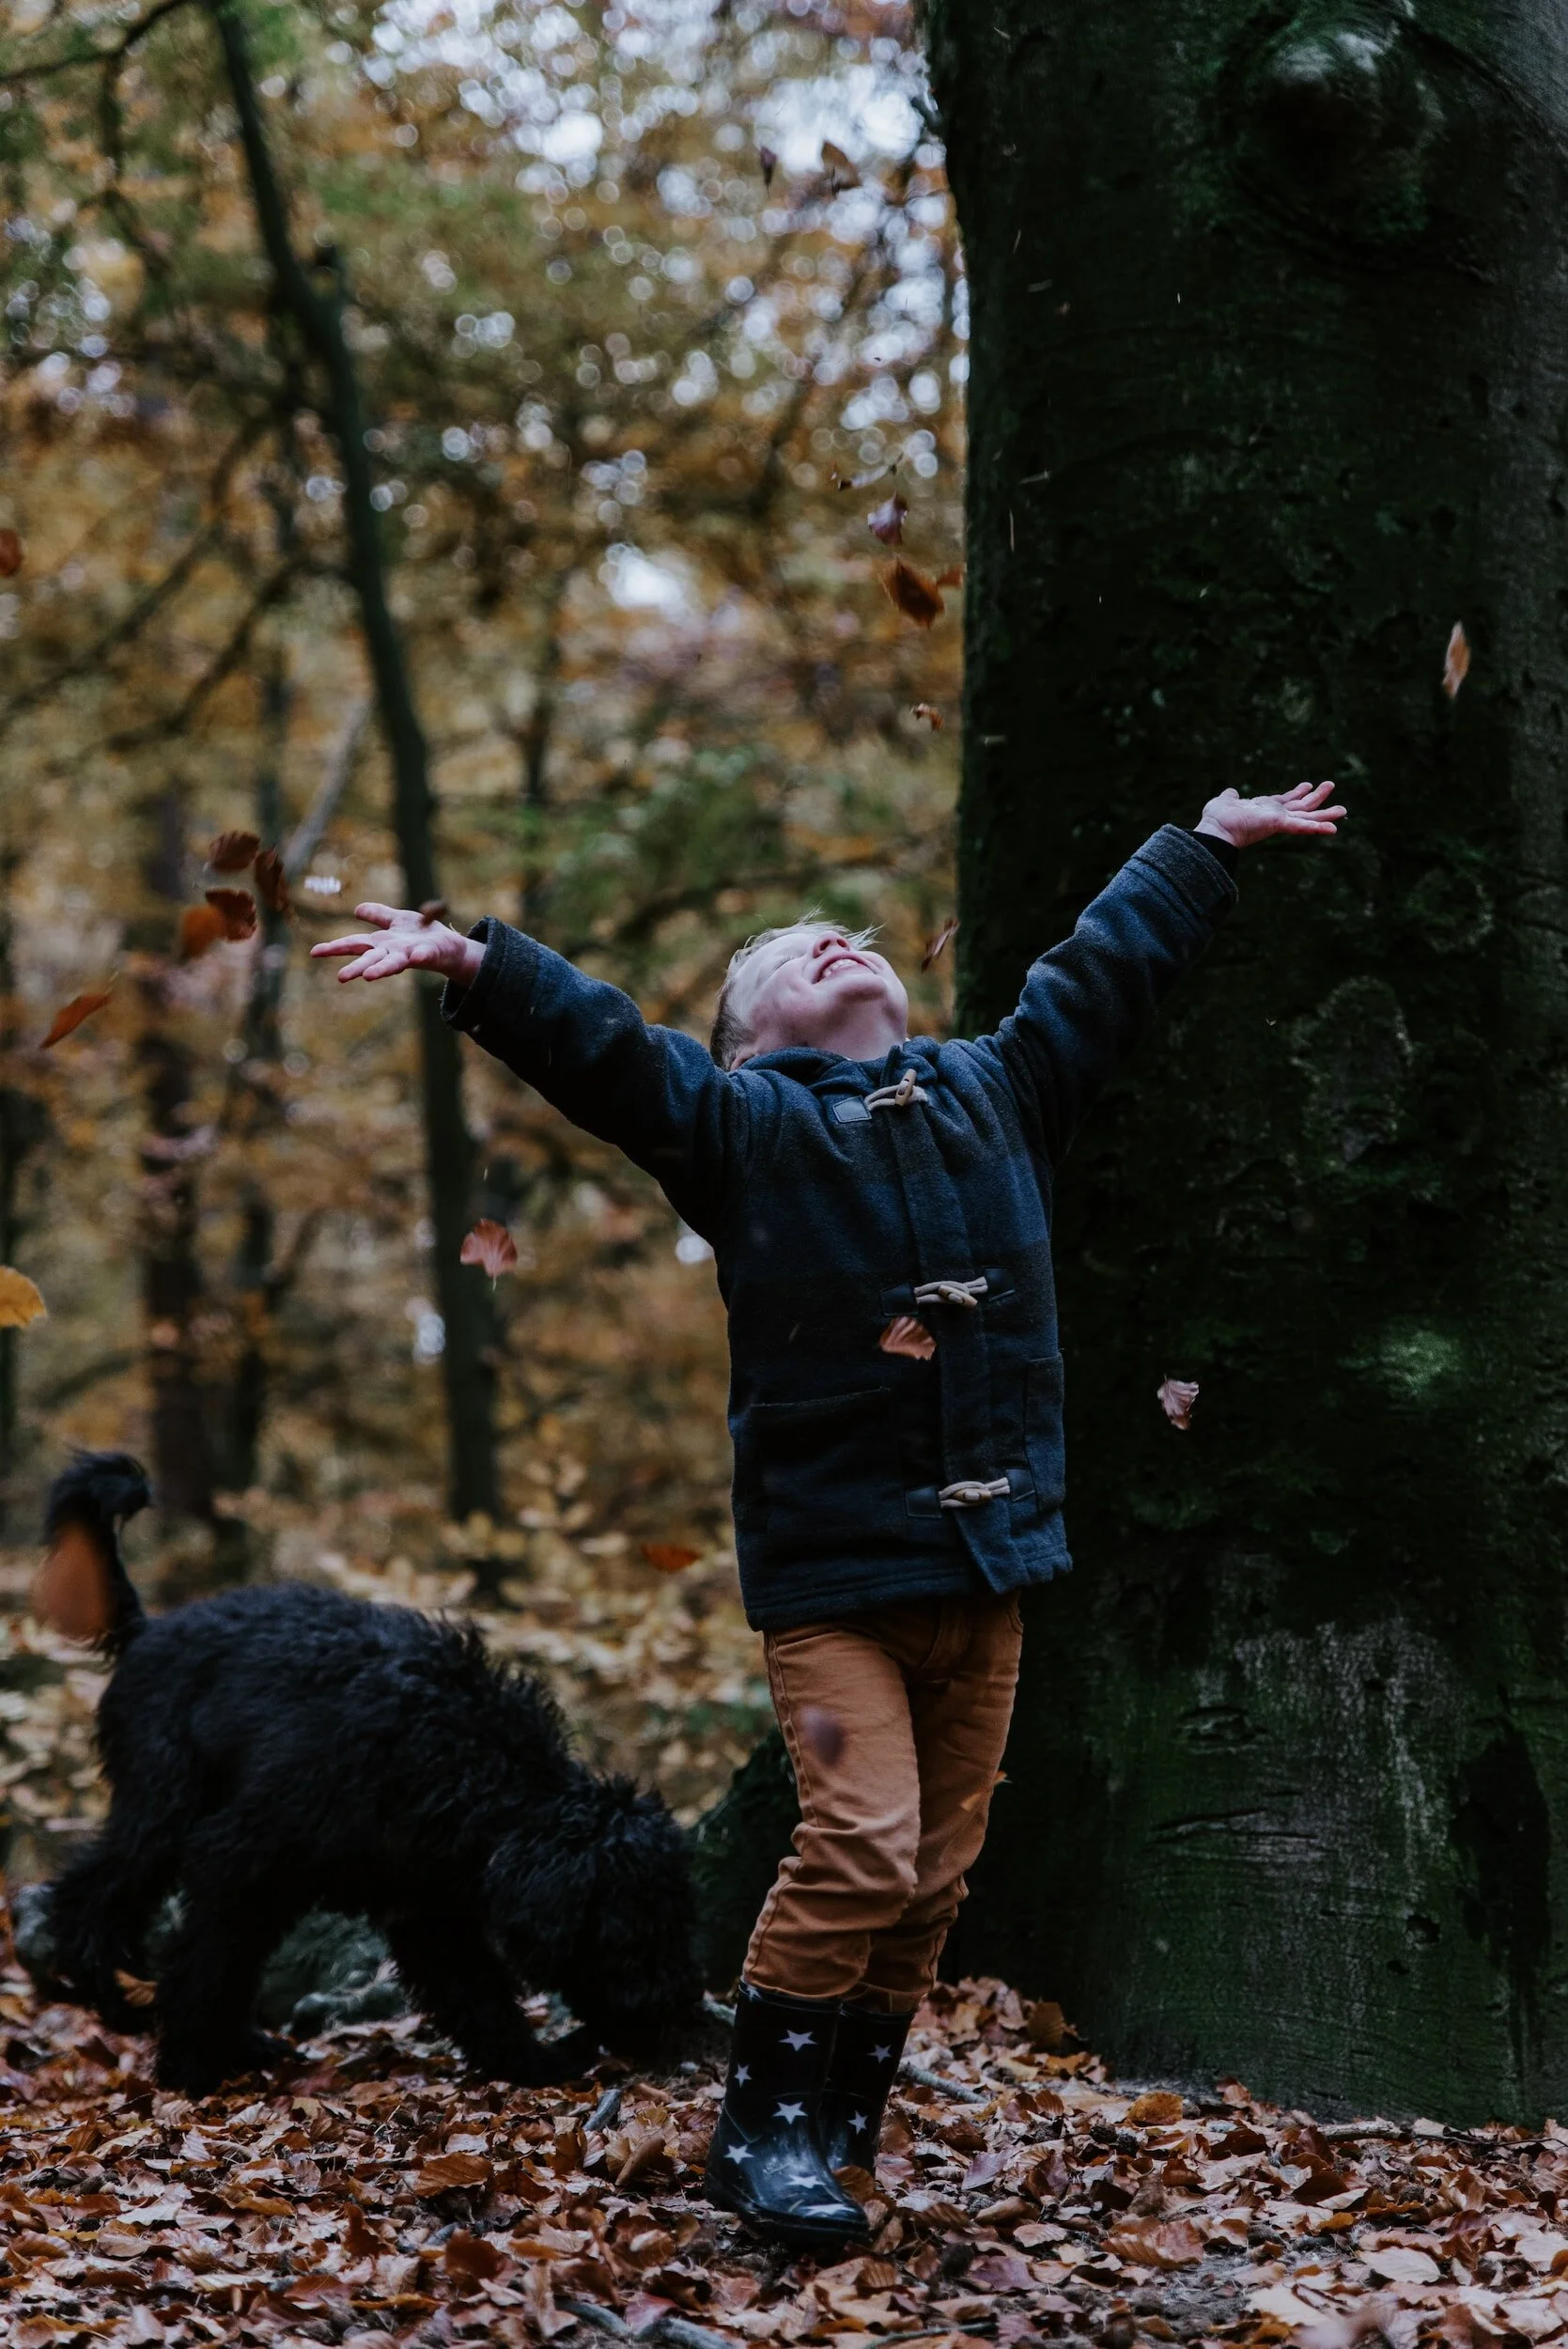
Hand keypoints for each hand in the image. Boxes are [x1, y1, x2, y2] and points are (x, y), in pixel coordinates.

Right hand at [309, 903, 484, 986]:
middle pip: (370, 959)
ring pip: (393, 963)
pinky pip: (424, 955)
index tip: (314, 952)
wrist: (449, 946)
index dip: (335, 948)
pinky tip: (416, 955)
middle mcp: (392, 952)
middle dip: (356, 967)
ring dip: (381, 969)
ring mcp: (410, 955)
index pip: (355, 944)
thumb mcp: (398, 920)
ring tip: (368, 976)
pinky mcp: (429, 954)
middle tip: (340, 977)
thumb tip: (357, 910)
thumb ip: (379, 916)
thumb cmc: (421, 934)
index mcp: (382, 943)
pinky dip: (420, 955)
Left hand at [1196, 781, 1345, 847]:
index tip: (1307, 785)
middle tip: (1331, 785)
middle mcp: (1275, 816)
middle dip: (1317, 797)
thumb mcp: (1225, 800)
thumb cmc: (1217, 819)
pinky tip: (1334, 828)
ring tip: (1343, 810)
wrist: (1215, 831)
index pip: (1285, 800)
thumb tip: (1231, 792)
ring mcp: (1279, 821)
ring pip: (1307, 816)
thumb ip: (1231, 796)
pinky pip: (1302, 826)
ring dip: (1325, 813)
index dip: (1297, 793)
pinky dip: (1318, 828)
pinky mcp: (1280, 825)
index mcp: (1265, 809)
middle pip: (1301, 807)